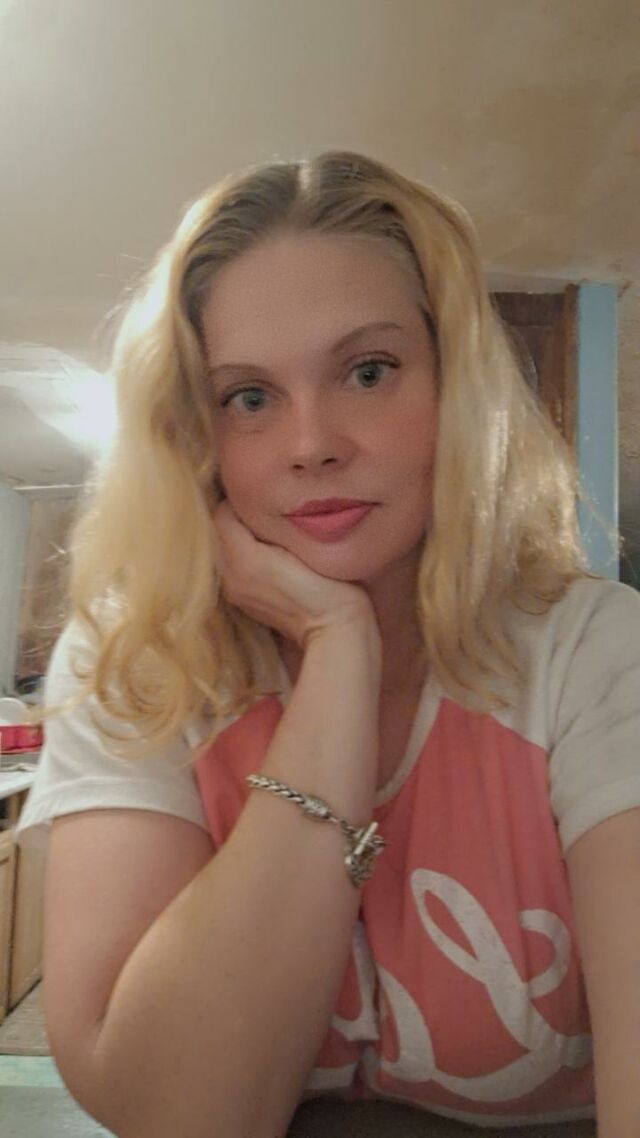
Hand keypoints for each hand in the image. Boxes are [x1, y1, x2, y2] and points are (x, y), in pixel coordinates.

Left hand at [213, 501, 375, 648]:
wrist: (336, 629)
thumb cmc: (330, 584)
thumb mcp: (302, 545)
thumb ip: (269, 521)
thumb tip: (253, 501)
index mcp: (242, 558)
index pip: (222, 512)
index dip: (242, 500)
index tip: (263, 494)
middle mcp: (229, 575)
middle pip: (217, 530)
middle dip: (235, 517)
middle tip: (262, 507)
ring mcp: (233, 590)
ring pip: (221, 547)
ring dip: (236, 535)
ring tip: (263, 529)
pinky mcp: (241, 599)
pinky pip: (230, 564)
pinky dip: (239, 552)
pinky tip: (264, 552)